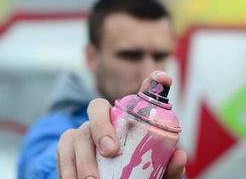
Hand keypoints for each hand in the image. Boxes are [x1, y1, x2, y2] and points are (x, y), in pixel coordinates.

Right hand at [56, 70, 186, 178]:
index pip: (137, 96)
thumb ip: (166, 167)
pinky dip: (67, 167)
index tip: (163, 79)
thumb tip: (179, 155)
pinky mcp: (67, 148)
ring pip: (76, 132)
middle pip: (97, 107)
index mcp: (126, 122)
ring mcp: (84, 133)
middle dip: (101, 126)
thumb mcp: (153, 173)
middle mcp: (104, 121)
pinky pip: (62, 150)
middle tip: (111, 151)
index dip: (152, 82)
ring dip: (81, 156)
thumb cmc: (135, 176)